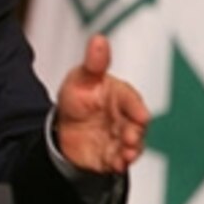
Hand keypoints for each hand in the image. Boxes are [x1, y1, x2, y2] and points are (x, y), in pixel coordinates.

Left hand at [55, 35, 149, 173]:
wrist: (62, 127)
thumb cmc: (78, 97)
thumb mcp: (82, 78)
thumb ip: (94, 63)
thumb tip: (99, 39)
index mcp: (120, 96)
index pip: (132, 100)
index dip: (136, 108)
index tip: (140, 116)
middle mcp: (124, 118)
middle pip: (136, 126)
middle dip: (136, 132)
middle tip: (130, 138)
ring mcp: (119, 138)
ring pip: (132, 145)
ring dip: (131, 150)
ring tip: (126, 154)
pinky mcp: (111, 155)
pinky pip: (118, 161)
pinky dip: (118, 163)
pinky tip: (116, 164)